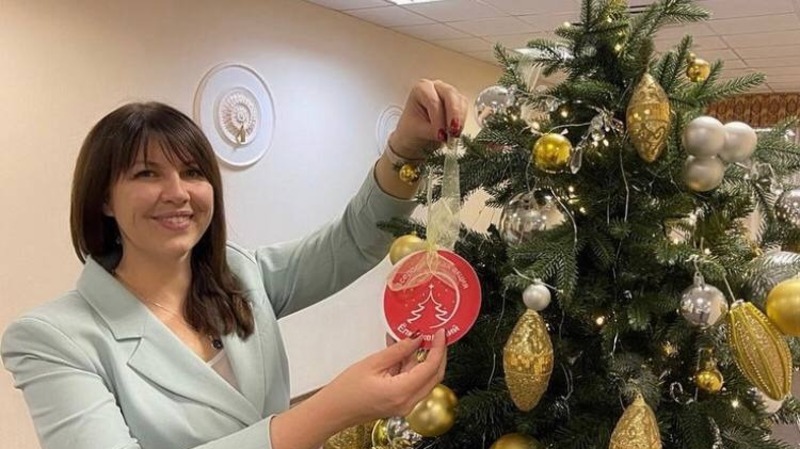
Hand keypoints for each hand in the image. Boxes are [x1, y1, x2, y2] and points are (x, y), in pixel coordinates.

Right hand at [320, 329, 446, 425]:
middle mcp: (407, 402)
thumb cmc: (346, 391)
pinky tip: (402, 353)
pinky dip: (411, 367)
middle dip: (437, 354)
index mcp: (402, 392)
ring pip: (424, 379)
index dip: (439, 348)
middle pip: (434, 376)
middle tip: (436, 335)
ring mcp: (404, 405)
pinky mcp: (399, 403)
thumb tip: (417, 338)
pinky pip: (413, 383)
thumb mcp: (373, 363)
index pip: (431, 368)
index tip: (441, 333)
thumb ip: (399, 350)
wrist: (333, 410)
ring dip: (422, 359)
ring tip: (413, 339)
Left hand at [389, 79, 467, 158]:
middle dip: (453, 114)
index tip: (440, 134)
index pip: (433, 100)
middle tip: (453, 131)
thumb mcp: (418, 131)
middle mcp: (436, 87)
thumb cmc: (413, 128)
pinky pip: (464, 108)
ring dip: (459, 118)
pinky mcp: (457, 102)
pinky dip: (462, 120)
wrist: (417, 134)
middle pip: (450, 94)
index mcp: (421, 89)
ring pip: (460, 100)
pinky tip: (456, 132)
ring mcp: (448, 92)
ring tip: (454, 135)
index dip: (438, 117)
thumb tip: (444, 134)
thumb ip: (431, 130)